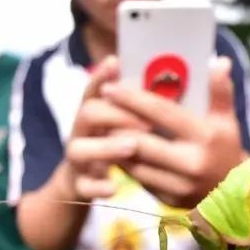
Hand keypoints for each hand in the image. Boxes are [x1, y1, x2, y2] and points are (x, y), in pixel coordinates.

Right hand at [64, 57, 149, 200]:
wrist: (83, 180)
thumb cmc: (113, 143)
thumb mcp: (121, 121)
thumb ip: (138, 103)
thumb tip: (171, 79)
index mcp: (94, 112)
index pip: (94, 88)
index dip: (101, 75)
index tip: (116, 62)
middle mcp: (81, 132)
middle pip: (88, 113)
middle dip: (116, 115)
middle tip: (148, 122)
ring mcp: (78, 158)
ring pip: (80, 149)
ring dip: (106, 147)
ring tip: (132, 147)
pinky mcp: (79, 184)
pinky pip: (84, 185)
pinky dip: (98, 186)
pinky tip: (115, 188)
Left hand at [94, 56, 246, 207]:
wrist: (233, 194)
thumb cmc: (225, 149)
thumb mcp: (227, 120)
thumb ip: (221, 91)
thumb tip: (220, 61)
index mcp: (205, 137)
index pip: (161, 113)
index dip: (132, 98)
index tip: (110, 87)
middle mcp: (191, 163)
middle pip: (139, 140)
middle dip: (116, 121)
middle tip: (101, 105)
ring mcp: (178, 186)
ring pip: (133, 162)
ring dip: (116, 143)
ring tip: (105, 125)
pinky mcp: (168, 200)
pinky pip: (138, 179)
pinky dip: (125, 162)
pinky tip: (117, 149)